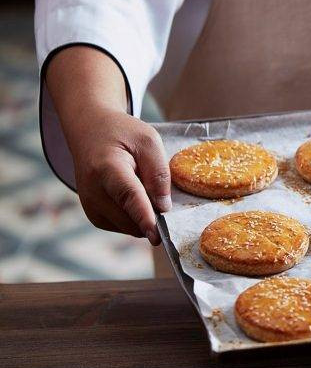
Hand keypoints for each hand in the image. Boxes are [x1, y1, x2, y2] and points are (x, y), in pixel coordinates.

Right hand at [66, 107, 170, 244]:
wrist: (90, 131)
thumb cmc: (122, 134)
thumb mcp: (149, 142)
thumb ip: (159, 173)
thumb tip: (164, 208)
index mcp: (107, 168)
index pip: (129, 197)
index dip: (144, 217)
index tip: (156, 236)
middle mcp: (93, 192)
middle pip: (130, 217)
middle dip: (152, 215)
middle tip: (158, 192)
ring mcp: (90, 206)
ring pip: (128, 227)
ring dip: (143, 216)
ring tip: (141, 186)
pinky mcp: (93, 215)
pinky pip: (123, 226)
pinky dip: (134, 218)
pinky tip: (134, 196)